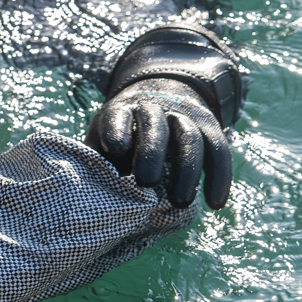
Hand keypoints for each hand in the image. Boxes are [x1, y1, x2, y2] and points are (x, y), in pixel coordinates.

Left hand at [86, 77, 233, 209]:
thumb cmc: (121, 137)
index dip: (117, 129)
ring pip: (190, 137)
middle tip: (146, 182)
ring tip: (180, 202)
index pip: (118, 116)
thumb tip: (82, 201)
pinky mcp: (209, 128)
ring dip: (187, 170)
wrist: (159, 96)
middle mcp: (154, 108)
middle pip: (156, 125)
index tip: (115, 148)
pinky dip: (219, 177)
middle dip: (151, 152)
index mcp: (122, 111)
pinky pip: (218, 150)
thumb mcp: (103, 141)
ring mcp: (184, 116)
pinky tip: (215, 204)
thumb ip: (96, 163)